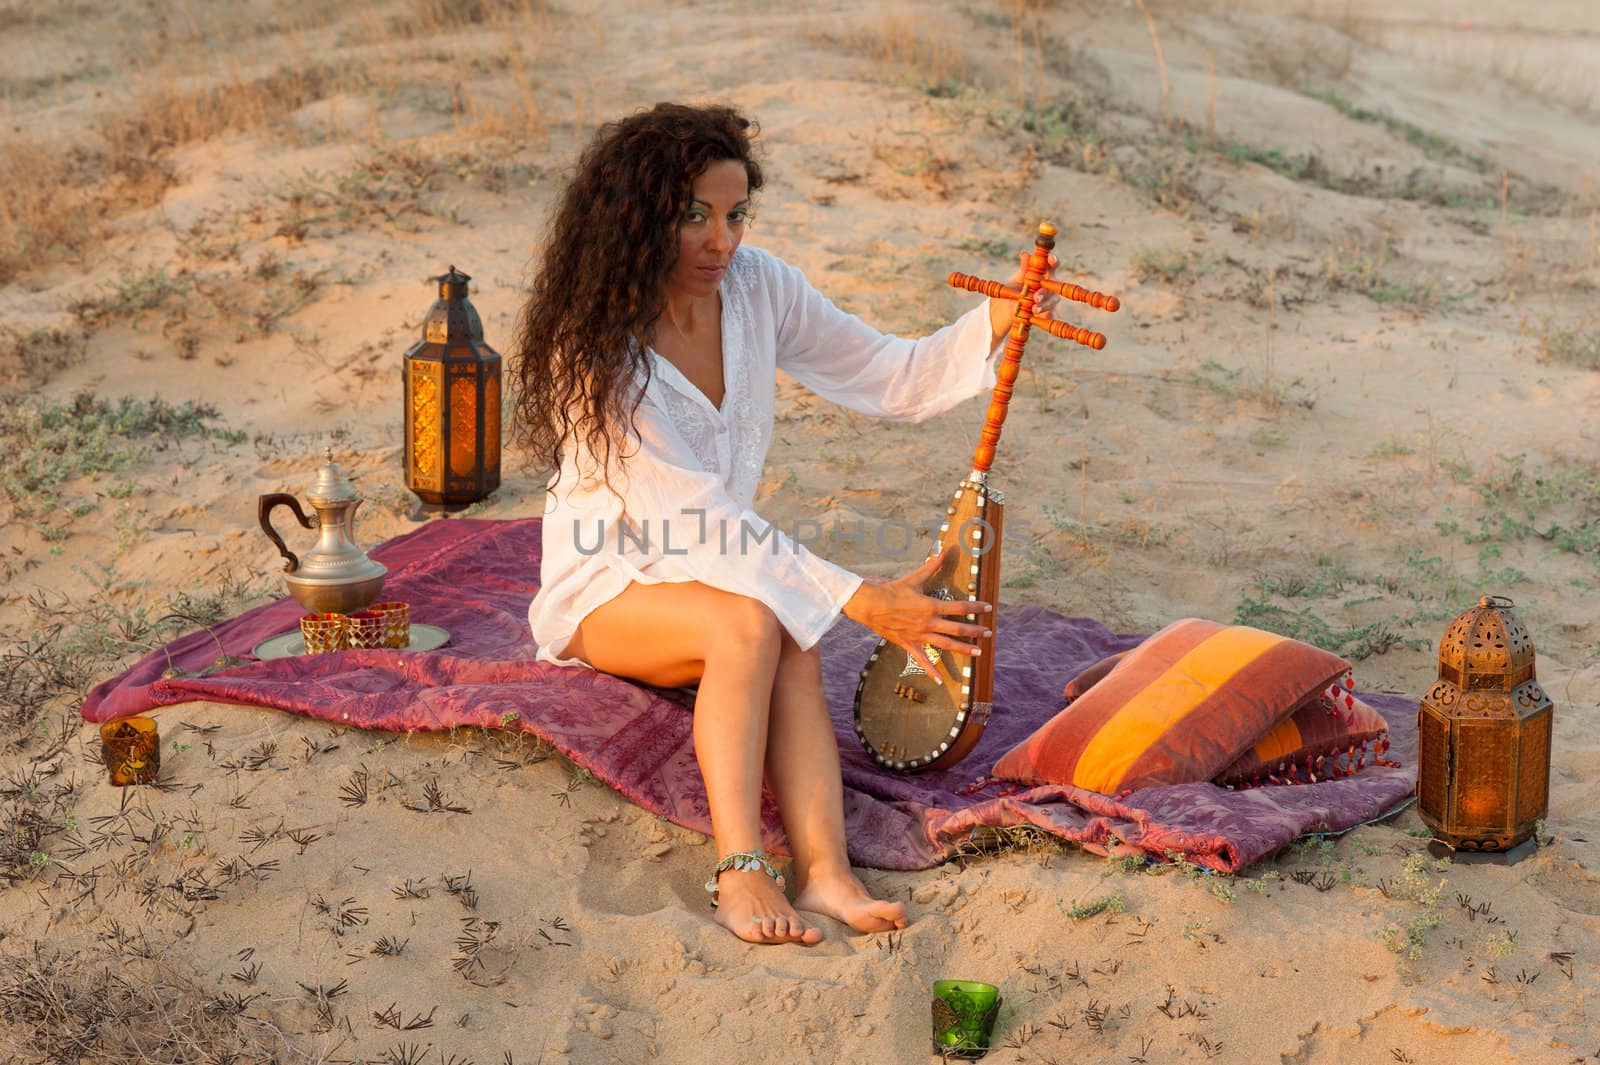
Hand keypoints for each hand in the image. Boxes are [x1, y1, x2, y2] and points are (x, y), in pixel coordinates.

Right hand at [842, 546, 992, 682]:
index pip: (960, 607)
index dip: (976, 607)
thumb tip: (943, 551)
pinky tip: (940, 681)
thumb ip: (931, 567)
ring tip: (978, 653)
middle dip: (975, 631)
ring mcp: (919, 635)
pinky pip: (922, 660)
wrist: (870, 605)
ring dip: (963, 649)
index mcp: (931, 606)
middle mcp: (928, 622)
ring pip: (946, 645)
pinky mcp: (909, 644)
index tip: (988, 607)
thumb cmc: (891, 590)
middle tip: (988, 633)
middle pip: (957, 628)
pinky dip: (931, 671)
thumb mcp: (914, 578)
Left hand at [987, 249, 1061, 342]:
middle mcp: (1050, 285)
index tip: (1051, 260)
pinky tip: (1038, 318)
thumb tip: (1025, 254)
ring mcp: (1050, 299)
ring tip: (1034, 309)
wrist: (1006, 308)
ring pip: (1052, 301)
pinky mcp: (1047, 313)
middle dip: (1045, 290)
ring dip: (1044, 305)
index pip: (1052, 265)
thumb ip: (1024, 269)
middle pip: (1053, 285)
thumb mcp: (1017, 279)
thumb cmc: (1015, 288)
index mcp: (1044, 273)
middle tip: (1036, 296)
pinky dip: (1046, 317)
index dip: (1054, 261)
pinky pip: (1050, 315)